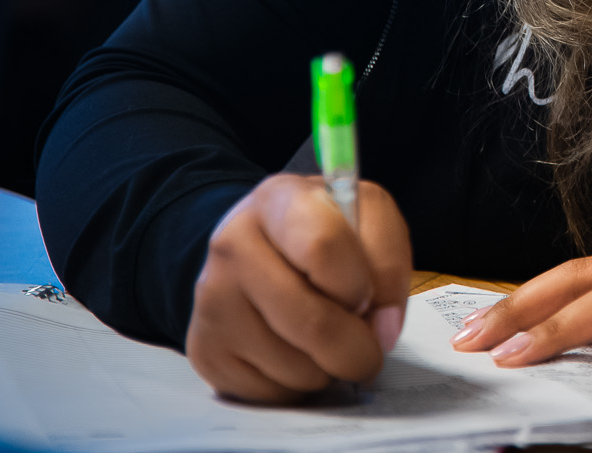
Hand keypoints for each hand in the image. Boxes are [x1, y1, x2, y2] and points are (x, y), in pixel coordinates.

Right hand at [186, 173, 412, 401]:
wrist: (259, 247)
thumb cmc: (327, 230)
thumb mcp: (368, 219)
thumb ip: (387, 263)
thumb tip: (382, 330)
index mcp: (279, 200)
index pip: (322, 248)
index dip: (360, 284)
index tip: (368, 297)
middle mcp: (232, 245)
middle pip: (311, 323)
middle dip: (356, 348)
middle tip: (368, 349)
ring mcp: (210, 300)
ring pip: (294, 367)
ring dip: (326, 367)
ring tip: (323, 338)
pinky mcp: (204, 349)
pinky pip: (270, 392)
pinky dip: (297, 385)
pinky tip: (294, 352)